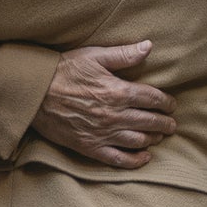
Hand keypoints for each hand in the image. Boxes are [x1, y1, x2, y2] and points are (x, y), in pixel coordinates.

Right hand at [31, 41, 174, 169]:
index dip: (166, 102)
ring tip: (159, 136)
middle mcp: (114, 115)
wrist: (34, 93)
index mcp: (117, 91)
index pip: (152, 99)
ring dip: (153, 139)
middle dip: (165, 123)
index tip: (172, 104)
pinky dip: (135, 161)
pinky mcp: (90, 147)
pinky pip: (118, 159)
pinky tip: (144, 157)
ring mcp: (103, 134)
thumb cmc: (63, 70)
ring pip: (138, 141)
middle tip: (171, 123)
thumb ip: (123, 54)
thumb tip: (148, 46)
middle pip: (149, 122)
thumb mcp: (93, 56)